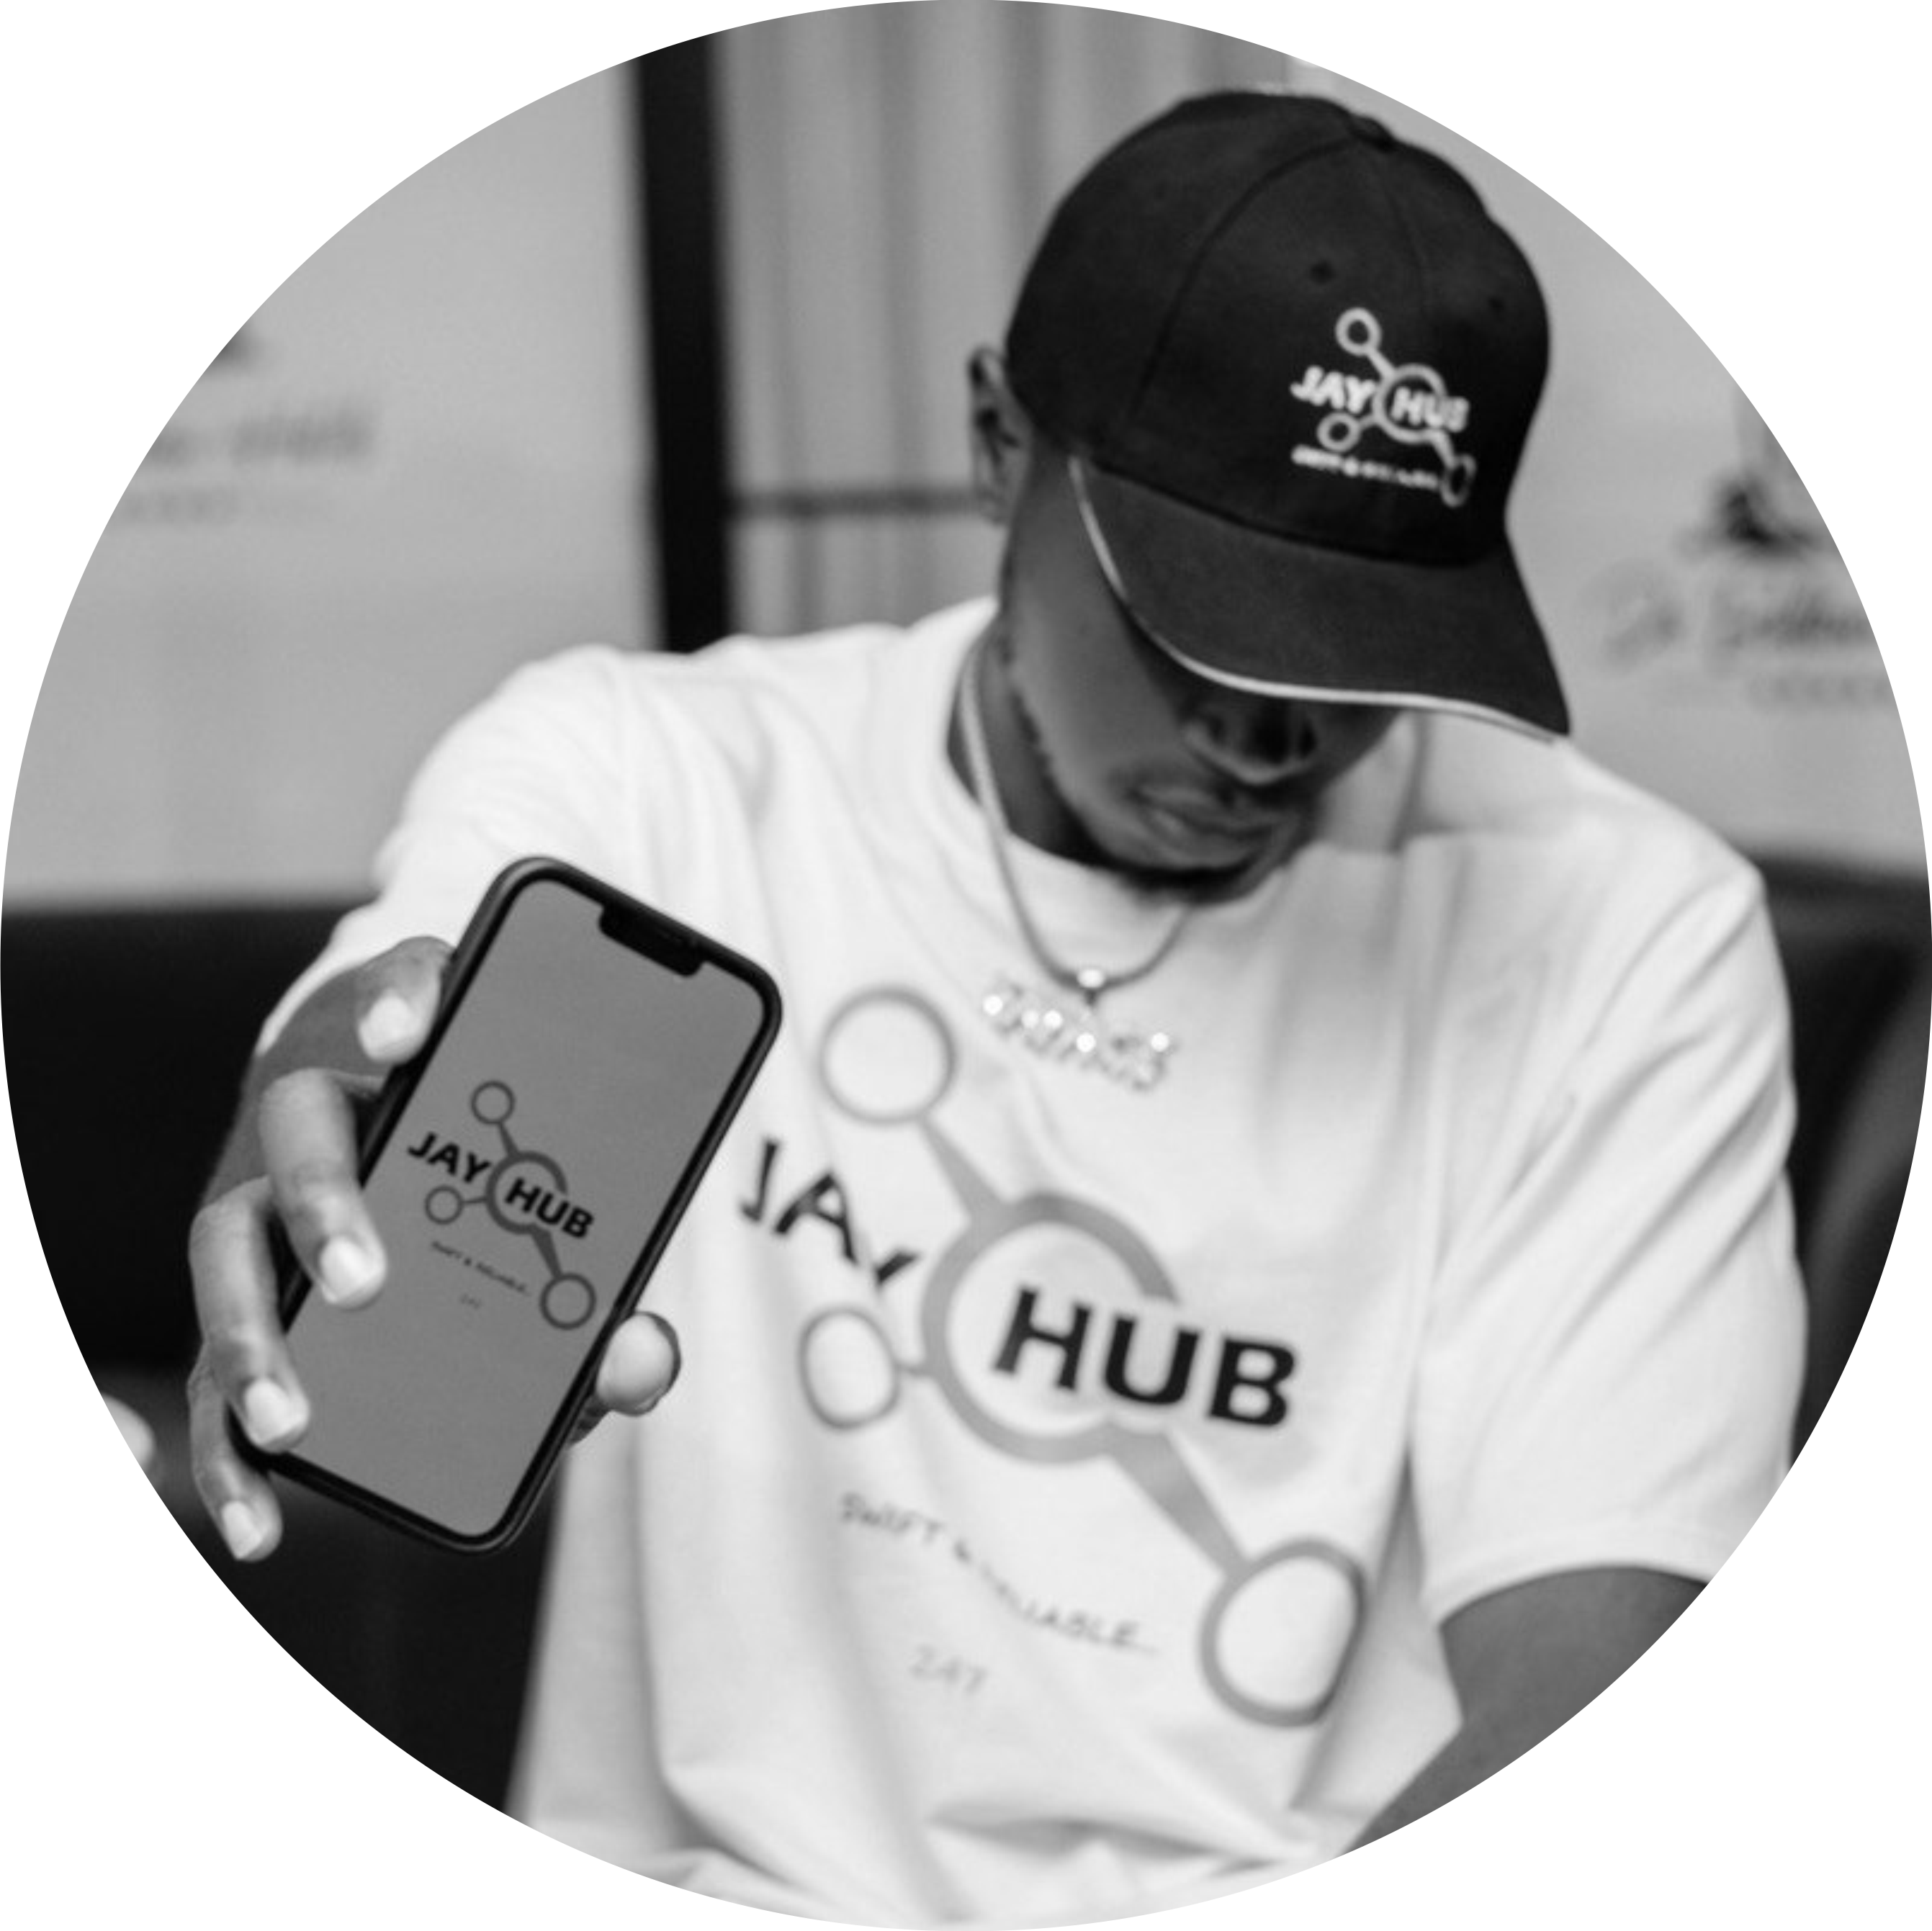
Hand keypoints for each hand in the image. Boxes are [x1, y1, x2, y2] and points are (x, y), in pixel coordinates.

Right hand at [186, 936, 681, 1560]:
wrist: (419, 1155)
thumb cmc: (504, 1169)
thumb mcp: (567, 1198)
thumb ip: (617, 1270)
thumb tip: (642, 1354)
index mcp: (411, 1051)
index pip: (407, 986)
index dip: (404, 998)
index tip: (408, 1029)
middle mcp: (320, 1106)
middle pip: (299, 1126)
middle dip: (325, 1199)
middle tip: (368, 1279)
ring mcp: (263, 1197)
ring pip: (227, 1246)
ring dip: (252, 1336)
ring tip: (294, 1419)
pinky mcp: (242, 1292)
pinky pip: (210, 1368)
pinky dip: (224, 1452)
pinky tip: (257, 1521)